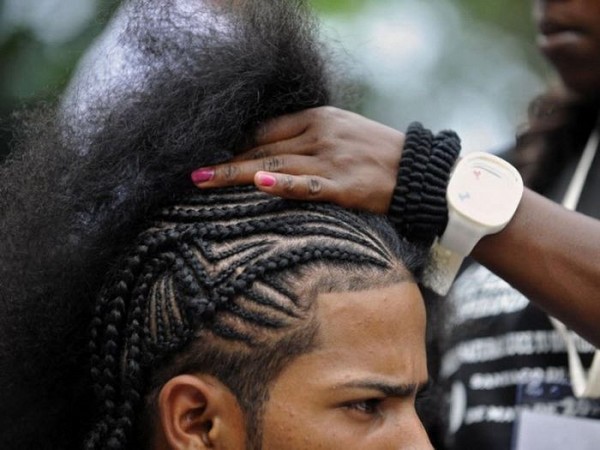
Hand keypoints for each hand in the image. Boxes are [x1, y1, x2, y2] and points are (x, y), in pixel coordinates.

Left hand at [191, 106, 403, 213]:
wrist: (421, 172)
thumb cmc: (380, 154)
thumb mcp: (343, 132)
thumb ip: (310, 137)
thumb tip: (275, 152)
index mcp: (319, 118)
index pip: (267, 129)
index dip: (237, 143)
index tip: (213, 155)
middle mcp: (321, 133)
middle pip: (263, 147)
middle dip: (225, 160)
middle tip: (193, 174)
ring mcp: (332, 158)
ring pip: (274, 164)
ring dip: (236, 173)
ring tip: (204, 181)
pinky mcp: (344, 185)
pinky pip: (308, 185)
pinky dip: (283, 184)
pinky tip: (258, 184)